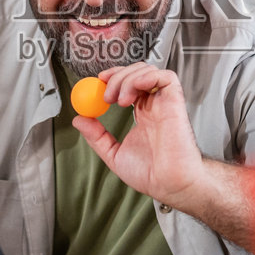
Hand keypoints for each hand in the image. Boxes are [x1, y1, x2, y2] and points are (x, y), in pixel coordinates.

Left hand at [74, 62, 206, 207]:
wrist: (169, 184)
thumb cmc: (151, 175)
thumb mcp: (114, 154)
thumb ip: (97, 137)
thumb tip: (79, 120)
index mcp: (144, 115)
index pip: (129, 85)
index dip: (113, 78)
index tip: (98, 83)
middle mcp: (155, 106)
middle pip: (136, 74)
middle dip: (117, 76)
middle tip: (105, 95)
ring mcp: (165, 103)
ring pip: (148, 71)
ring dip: (128, 77)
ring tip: (119, 99)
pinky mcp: (175, 102)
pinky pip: (166, 77)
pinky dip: (147, 76)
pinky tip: (134, 90)